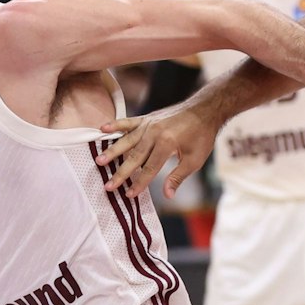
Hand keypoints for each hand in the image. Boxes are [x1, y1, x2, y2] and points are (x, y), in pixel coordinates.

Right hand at [95, 105, 219, 198]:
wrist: (205, 109)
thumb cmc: (202, 137)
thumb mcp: (195, 160)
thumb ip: (178, 176)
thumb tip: (167, 195)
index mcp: (167, 144)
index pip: (149, 168)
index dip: (139, 183)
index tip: (129, 195)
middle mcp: (154, 133)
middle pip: (134, 157)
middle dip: (121, 173)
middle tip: (108, 185)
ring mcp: (149, 124)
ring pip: (127, 140)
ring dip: (113, 151)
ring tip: (99, 161)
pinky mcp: (147, 118)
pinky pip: (129, 122)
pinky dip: (115, 125)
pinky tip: (102, 129)